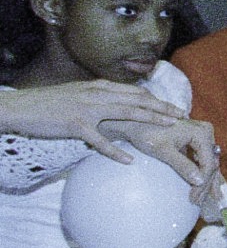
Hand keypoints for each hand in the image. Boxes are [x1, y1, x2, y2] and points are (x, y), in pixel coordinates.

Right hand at [0, 80, 209, 173]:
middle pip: (138, 99)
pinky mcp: (76, 124)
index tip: (173, 106)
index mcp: (99, 87)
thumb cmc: (49, 104)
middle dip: (162, 107)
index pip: (135, 92)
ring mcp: (87, 108)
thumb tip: (117, 104)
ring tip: (169, 128)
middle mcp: (97, 94)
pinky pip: (100, 140)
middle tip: (182, 115)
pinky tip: (129, 160)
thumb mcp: (78, 95)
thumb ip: (98, 98)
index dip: (157, 99)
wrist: (22, 107)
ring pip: (126, 113)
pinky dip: (116, 151)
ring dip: (151, 120)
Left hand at [113, 116, 226, 208]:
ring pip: (208, 163)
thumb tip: (200, 181)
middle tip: (197, 201)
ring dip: (206, 181)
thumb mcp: (163, 151)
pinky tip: (205, 187)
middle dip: (205, 184)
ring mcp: (203, 136)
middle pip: (210, 164)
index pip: (208, 163)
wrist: (135, 121)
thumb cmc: (146, 134)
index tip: (194, 198)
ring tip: (207, 199)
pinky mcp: (196, 141)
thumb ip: (182, 165)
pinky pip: (202, 160)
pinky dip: (202, 173)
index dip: (203, 182)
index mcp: (201, 133)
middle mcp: (206, 132)